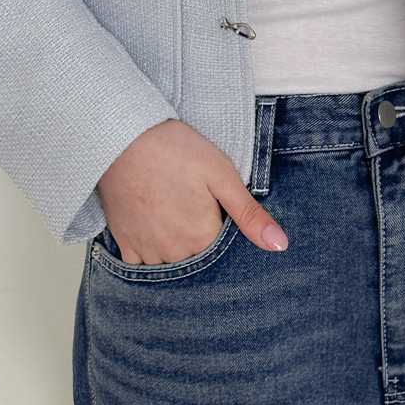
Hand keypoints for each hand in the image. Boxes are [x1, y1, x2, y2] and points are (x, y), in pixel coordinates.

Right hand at [96, 118, 287, 263]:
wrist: (125, 138)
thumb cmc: (177, 151)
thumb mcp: (222, 176)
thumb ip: (250, 215)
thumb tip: (280, 245)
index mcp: (201, 239)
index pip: (224, 258)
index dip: (226, 237)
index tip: (220, 216)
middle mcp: (173, 253)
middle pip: (197, 264)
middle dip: (202, 248)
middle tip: (196, 212)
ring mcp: (145, 250)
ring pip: (169, 267)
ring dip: (178, 253)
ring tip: (177, 220)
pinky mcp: (124, 243)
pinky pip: (140, 266)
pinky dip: (151, 255)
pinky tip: (157, 232)